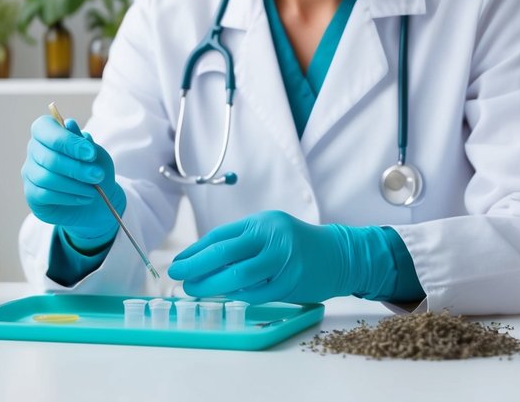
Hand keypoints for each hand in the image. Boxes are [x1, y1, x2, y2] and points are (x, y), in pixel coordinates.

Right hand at [22, 115, 125, 245]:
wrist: (96, 201)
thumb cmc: (93, 171)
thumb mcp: (96, 155)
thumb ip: (83, 141)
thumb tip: (69, 124)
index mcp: (47, 132)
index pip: (46, 128)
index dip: (68, 141)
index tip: (91, 153)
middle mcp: (34, 149)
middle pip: (49, 157)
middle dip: (77, 168)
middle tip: (98, 175)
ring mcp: (30, 172)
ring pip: (47, 178)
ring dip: (74, 185)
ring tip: (93, 190)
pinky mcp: (31, 194)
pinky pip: (45, 195)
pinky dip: (68, 197)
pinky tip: (83, 198)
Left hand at [168, 211, 382, 304]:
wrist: (341, 254)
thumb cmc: (297, 245)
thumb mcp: (269, 234)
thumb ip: (242, 244)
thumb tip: (202, 261)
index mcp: (261, 222)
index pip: (219, 236)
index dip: (195, 250)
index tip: (177, 262)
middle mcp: (270, 237)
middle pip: (224, 253)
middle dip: (195, 267)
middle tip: (178, 277)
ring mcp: (282, 260)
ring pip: (238, 276)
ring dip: (211, 285)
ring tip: (194, 290)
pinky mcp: (291, 282)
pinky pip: (257, 293)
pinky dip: (237, 296)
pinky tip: (224, 296)